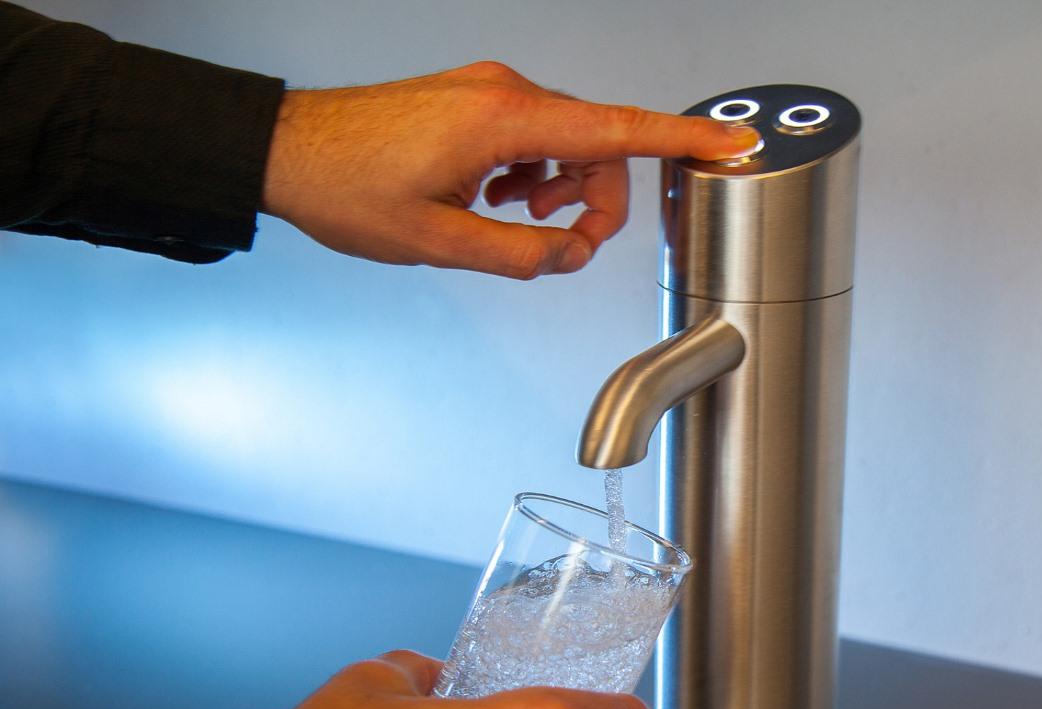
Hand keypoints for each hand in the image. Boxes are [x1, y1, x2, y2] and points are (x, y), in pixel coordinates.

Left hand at [261, 61, 758, 278]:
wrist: (286, 150)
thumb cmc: (345, 186)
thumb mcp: (438, 243)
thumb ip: (520, 255)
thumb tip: (568, 256)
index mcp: (502, 121)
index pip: (615, 129)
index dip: (681, 138)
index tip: (728, 142)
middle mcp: (503, 94)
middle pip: (598, 144)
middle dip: (599, 200)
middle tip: (566, 246)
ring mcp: (488, 92)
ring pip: (568, 141)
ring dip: (562, 190)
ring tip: (518, 222)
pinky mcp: (475, 101)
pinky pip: (535, 136)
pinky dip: (535, 174)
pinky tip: (498, 200)